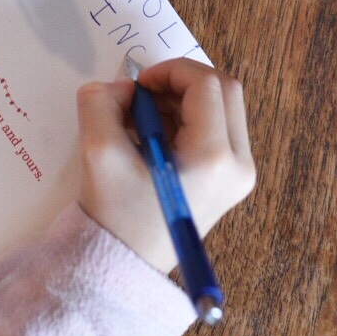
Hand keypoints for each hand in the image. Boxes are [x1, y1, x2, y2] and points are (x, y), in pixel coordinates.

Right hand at [76, 58, 255, 273]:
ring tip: (144, 121)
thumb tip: (124, 86)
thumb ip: (101, 103)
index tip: (138, 86)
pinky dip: (187, 118)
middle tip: (144, 95)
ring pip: (222, 106)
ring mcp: (238, 174)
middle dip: (181, 82)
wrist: (126, 264)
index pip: (205, 84)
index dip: (170, 72)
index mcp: (213, 157)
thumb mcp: (97, 152)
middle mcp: (238, 164)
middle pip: (224, 90)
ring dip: (182, 100)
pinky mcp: (230, 179)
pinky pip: (217, 127)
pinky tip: (155, 137)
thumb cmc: (116, 215)